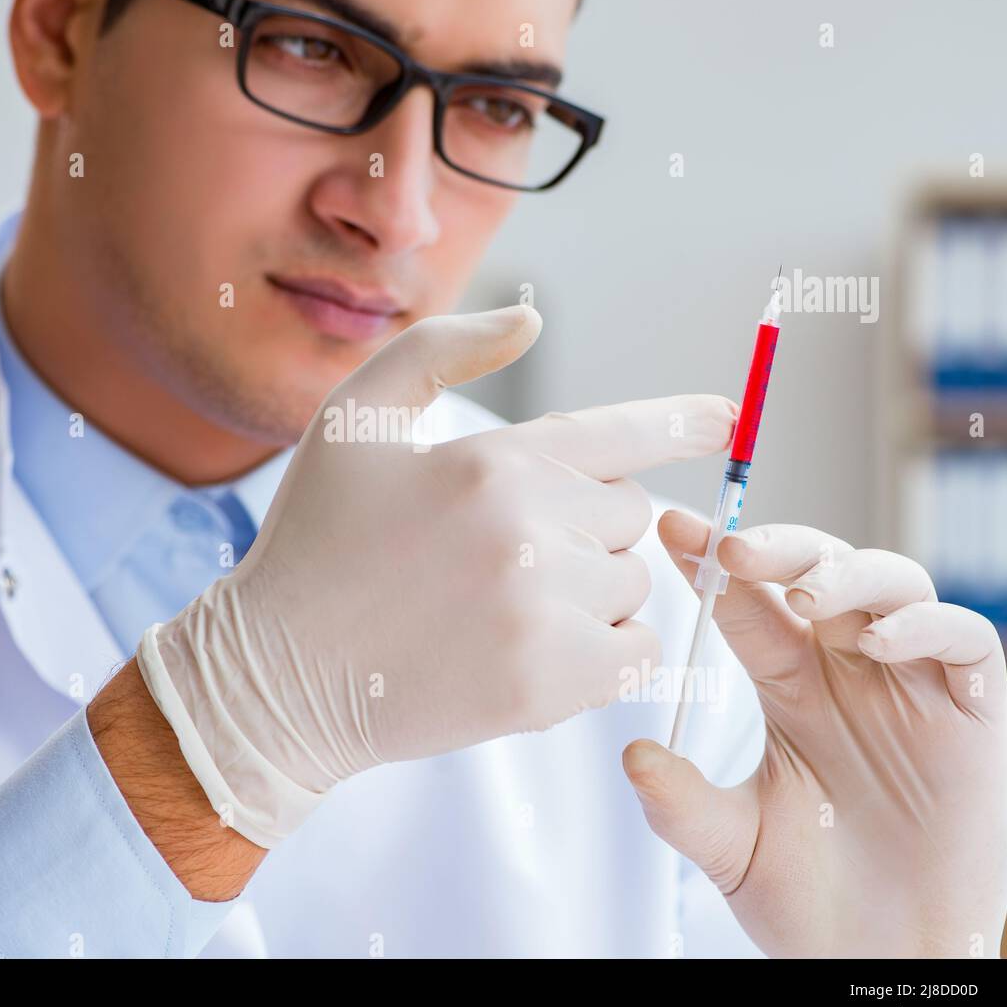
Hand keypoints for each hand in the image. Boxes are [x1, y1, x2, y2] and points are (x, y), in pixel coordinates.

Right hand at [137, 305, 737, 847]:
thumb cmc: (315, 539)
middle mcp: (525, 532)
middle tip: (508, 547)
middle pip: (628, 513)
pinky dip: (604, 648)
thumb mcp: (354, 421)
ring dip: (593, 587)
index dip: (678, 421)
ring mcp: (540, 615)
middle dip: (585, 523)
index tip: (727, 416)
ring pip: (632, 583)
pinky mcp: (546, 688)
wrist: (280, 676)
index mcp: (488, 461)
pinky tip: (535, 645)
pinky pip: (635, 653)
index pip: (615, 433)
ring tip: (510, 600)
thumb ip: (442, 350)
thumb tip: (532, 318)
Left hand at [625, 512, 1006, 957]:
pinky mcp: (970, 715)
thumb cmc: (805, 900)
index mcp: (787, 684)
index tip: (671, 529)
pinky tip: (879, 642)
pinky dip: (926, 624)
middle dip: (778, 548)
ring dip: (847, 573)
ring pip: (890, 585)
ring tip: (806, 595)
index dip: (712, 561)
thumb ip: (680, 803)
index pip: (746, 601)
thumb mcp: (728, 846)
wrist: (879, 963)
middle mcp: (845, 669)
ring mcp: (909, 685)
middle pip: (817, 571)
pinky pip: (961, 641)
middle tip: (733, 548)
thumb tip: (630, 756)